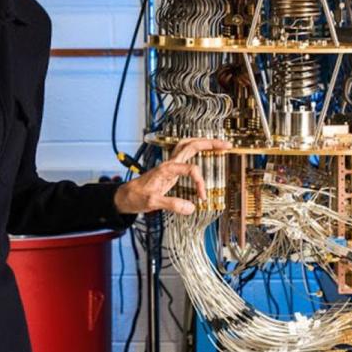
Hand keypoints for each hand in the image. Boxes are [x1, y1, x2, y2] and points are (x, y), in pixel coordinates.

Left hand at [113, 138, 231, 215]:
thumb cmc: (135, 197)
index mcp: (166, 168)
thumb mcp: (153, 203)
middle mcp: (169, 164)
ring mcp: (169, 166)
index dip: (200, 182)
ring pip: (187, 147)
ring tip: (219, 145)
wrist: (124, 197)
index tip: (202, 197)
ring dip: (203, 143)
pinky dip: (197, 152)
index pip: (191, 169)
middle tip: (227, 144)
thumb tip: (191, 208)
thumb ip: (172, 204)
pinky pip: (185, 156)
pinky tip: (204, 154)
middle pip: (191, 145)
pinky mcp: (169, 170)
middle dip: (209, 143)